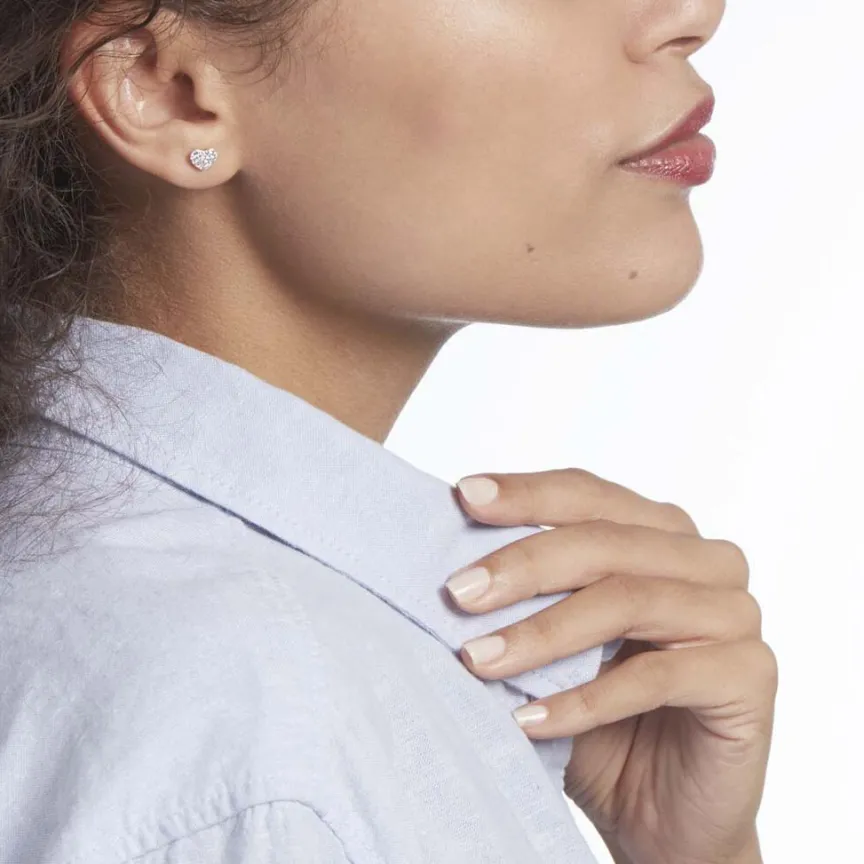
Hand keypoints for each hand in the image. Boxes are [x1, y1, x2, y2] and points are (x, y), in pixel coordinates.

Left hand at [446, 468, 776, 863]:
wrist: (659, 816)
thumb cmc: (600, 719)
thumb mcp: (553, 645)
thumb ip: (526, 597)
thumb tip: (454, 565)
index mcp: (658, 532)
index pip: (587, 496)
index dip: (525, 494)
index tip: (463, 497)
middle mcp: (704, 560)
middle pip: (605, 541)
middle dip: (523, 566)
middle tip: (459, 594)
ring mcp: (734, 613)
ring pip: (628, 601)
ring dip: (542, 633)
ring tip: (478, 660)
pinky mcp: (751, 675)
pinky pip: (655, 678)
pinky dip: (583, 700)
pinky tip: (528, 721)